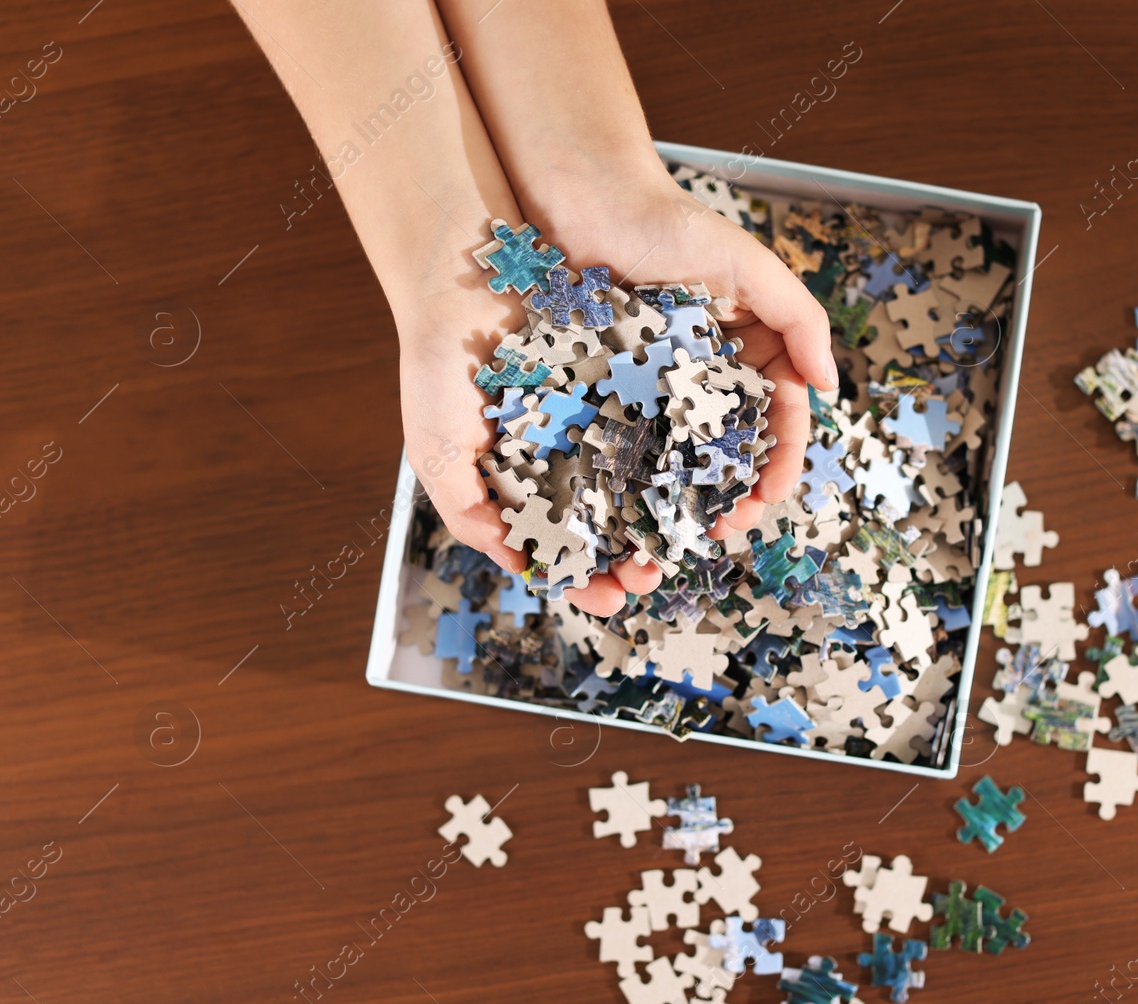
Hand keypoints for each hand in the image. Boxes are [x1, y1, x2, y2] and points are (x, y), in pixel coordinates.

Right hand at [395, 262, 663, 616]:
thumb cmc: (438, 364)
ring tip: (689, 534)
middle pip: (617, 521)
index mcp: (529, 481)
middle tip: (655, 571)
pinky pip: (664, 413)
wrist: (461, 270)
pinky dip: (684, 442)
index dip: (592, 579)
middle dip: (640, 553)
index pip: (569, 546)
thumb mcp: (440, 453)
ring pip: (649, 474)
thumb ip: (471, 514)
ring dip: (671, 510)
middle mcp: (572, 453)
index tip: (615, 599)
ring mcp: (604, 414)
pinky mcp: (631, 371)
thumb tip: (519, 566)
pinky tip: (700, 469)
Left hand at [518, 172, 838, 540]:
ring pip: (685, 450)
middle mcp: (712, 368)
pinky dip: (639, 471)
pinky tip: (635, 501)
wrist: (586, 197)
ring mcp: (662, 379)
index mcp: (753, 344)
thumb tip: (830, 386)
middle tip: (724, 530)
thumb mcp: (749, 263)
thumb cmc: (668, 220)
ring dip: (690, 495)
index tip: (771, 496)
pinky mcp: (615, 382)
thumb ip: (799, 318)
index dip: (782, 459)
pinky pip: (632, 434)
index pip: (781, 413)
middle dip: (738, 492)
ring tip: (682, 529)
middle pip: (736, 443)